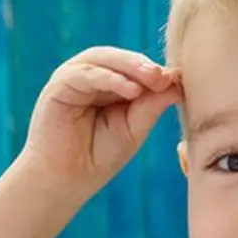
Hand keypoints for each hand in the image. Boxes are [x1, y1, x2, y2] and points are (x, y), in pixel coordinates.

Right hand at [20, 46, 181, 199]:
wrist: (68, 179)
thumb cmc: (100, 156)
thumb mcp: (134, 129)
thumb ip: (151, 106)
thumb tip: (176, 84)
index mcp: (111, 86)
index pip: (135, 69)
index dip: (157, 73)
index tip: (180, 81)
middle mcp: (92, 77)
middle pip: (119, 59)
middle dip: (144, 65)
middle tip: (165, 75)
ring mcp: (74, 79)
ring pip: (102, 59)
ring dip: (129, 66)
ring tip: (153, 78)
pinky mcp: (58, 87)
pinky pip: (84, 74)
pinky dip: (109, 78)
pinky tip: (131, 90)